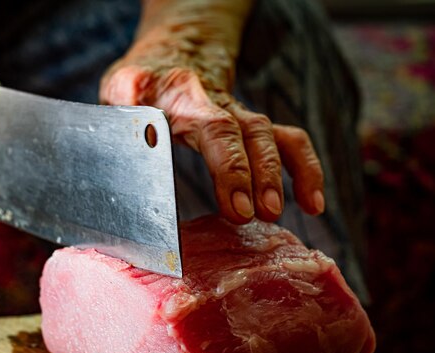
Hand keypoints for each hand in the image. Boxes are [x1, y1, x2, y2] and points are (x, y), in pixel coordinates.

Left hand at [100, 32, 323, 223]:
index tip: (237, 207)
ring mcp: (240, 115)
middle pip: (251, 133)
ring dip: (287, 175)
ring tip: (282, 215)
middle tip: (262, 215)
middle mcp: (220, 104)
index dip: (230, 167)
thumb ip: (125, 96)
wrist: (172, 55)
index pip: (215, 128)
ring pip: (274, 136)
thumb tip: (132, 101)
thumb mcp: (122, 86)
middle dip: (260, 176)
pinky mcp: (251, 129)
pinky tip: (312, 204)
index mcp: (185, 97)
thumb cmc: (141, 82)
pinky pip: (287, 142)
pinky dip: (305, 170)